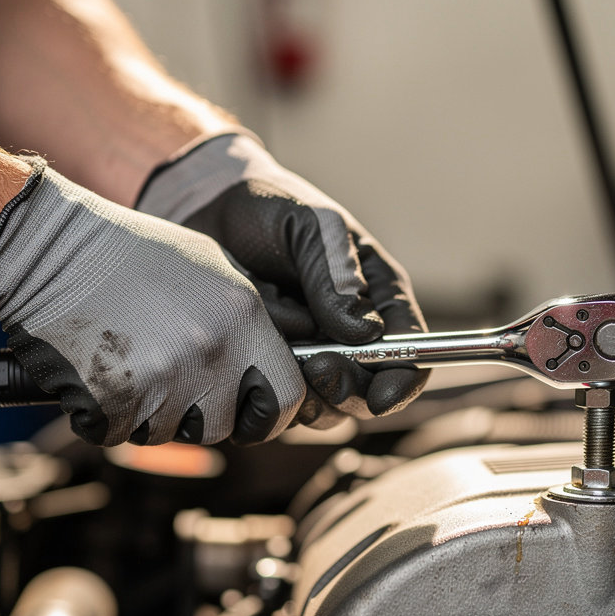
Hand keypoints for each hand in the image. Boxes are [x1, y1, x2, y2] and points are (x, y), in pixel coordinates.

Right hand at [0, 161, 305, 446]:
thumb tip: (276, 360)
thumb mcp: (212, 267)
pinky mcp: (116, 402)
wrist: (49, 251)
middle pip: (227, 425)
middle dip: (206, 416)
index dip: (270, 411)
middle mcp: (213, 353)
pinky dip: (109, 416)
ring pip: (174, 433)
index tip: (252, 408)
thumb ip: (250, 319)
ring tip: (132, 364)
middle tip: (175, 383)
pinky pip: (123, 433)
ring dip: (154, 414)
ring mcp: (165, 380)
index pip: (288, 397)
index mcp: (244, 318)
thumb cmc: (129, 253)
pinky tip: (99, 374)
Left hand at [137, 133, 428, 422]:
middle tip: (319, 367)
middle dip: (348, 390)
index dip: (403, 380)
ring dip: (304, 391)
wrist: (204, 212)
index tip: (381, 397)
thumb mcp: (309, 227)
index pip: (410, 350)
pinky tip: (247, 353)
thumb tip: (367, 333)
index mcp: (377, 297)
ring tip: (276, 348)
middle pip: (368, 390)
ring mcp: (311, 357)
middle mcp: (350, 336)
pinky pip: (277, 403)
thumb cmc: (268, 208)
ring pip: (324, 407)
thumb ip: (336, 275)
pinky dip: (265, 388)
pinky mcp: (272, 371)